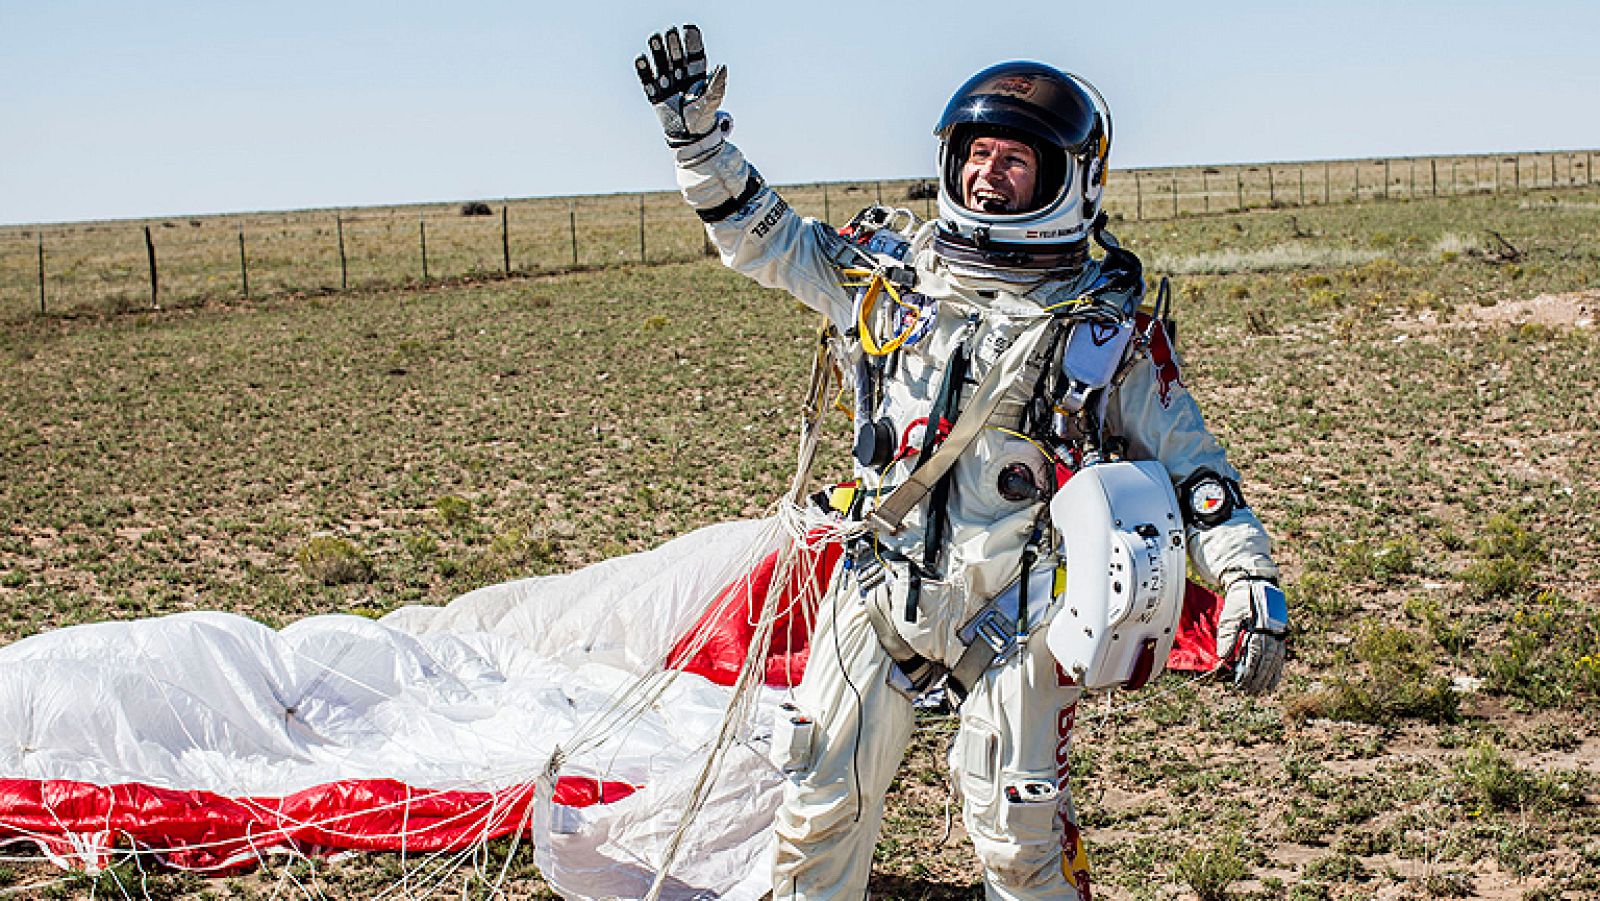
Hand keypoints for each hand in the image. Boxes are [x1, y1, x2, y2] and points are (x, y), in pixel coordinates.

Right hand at [635, 24, 730, 162]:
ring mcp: (667, 85)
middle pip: (677, 56)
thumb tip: (723, 66)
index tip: (689, 28)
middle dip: (674, 44)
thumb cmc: (702, 119)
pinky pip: (647, 80)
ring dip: (658, 51)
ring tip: (655, 38)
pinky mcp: (655, 95)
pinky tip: (641, 58)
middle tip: (670, 32)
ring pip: (662, 64)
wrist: (688, 138)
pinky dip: (644, 70)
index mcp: (697, 76)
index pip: (694, 55)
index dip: (692, 42)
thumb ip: (716, 84)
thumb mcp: (711, 101)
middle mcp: (681, 77)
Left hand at [1218, 577, 1287, 693]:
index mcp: (1259, 627)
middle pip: (1266, 661)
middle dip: (1257, 678)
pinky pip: (1280, 657)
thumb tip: (1224, 657)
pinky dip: (1276, 671)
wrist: (1257, 585)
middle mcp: (1272, 632)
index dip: (1247, 670)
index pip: (1254, 655)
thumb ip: (1227, 635)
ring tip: (1259, 691)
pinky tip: (1272, 682)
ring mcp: (1278, 634)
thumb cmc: (1240, 601)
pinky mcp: (1280, 636)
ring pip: (1275, 661)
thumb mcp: (1230, 615)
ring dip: (1267, 678)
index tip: (1239, 682)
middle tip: (1248, 691)